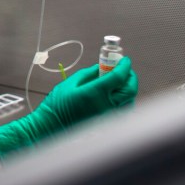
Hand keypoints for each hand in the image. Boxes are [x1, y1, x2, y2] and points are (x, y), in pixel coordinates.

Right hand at [0, 57, 138, 158]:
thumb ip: (89, 74)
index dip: (124, 66)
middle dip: (130, 77)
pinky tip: (116, 96)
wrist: (53, 125)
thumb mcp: (71, 83)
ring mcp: (109, 116)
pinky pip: (124, 110)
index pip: (119, 77)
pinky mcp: (108, 124)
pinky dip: (125, 100)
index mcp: (95, 92)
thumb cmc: (58, 104)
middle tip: (124, 69)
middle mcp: (106, 105)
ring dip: (128, 89)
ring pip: (130, 100)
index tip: (124, 60)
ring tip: (120, 82)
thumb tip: (103, 67)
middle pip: (130, 89)